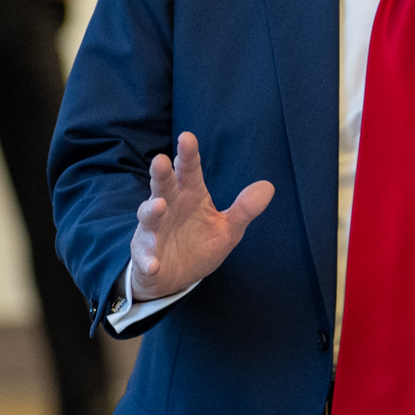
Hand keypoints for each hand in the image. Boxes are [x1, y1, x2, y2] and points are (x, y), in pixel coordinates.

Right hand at [128, 132, 275, 303]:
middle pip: (163, 186)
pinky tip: (153, 264)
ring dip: (151, 210)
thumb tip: (268, 187)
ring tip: (159, 206)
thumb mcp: (228, 229)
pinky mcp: (146, 256)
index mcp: (190, 196)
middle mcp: (168, 208)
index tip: (187, 137)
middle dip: (161, 174)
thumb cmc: (200, 245)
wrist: (175, 277)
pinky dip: (147, 259)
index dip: (188, 155)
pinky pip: (145, 257)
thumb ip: (244, 209)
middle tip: (161, 160)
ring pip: (149, 216)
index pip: (189, 171)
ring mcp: (153, 232)